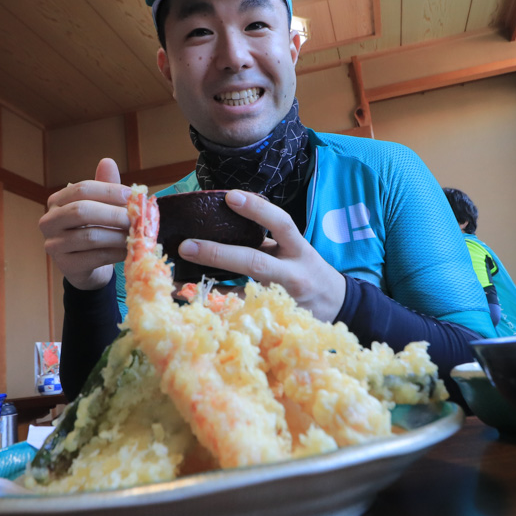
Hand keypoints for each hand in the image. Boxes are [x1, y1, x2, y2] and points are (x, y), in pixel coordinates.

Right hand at [39, 158, 131, 290]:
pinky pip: (95, 257)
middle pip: (82, 211)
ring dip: (118, 236)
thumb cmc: (94, 230)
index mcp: (57, 201)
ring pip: (90, 236)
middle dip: (113, 214)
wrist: (87, 266)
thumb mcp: (100, 206)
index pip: (82, 189)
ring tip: (135, 235)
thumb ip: (105, 186)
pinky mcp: (66, 266)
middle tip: (135, 218)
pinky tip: (128, 251)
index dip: (109, 191)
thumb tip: (107, 161)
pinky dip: (116, 253)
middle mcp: (49, 221)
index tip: (132, 196)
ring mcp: (54, 245)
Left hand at [177, 190, 346, 321]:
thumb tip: (223, 222)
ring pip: (243, 294)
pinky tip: (194, 303)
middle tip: (186, 246)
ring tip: (177, 282)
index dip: (256, 209)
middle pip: (255, 262)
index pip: (281, 223)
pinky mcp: (274, 319)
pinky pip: (241, 313)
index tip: (229, 196)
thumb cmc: (307, 271)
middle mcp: (292, 274)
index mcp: (298, 249)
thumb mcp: (294, 250)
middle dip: (218, 253)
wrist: (338, 305)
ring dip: (209, 288)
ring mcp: (283, 299)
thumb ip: (266, 240)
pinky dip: (217, 307)